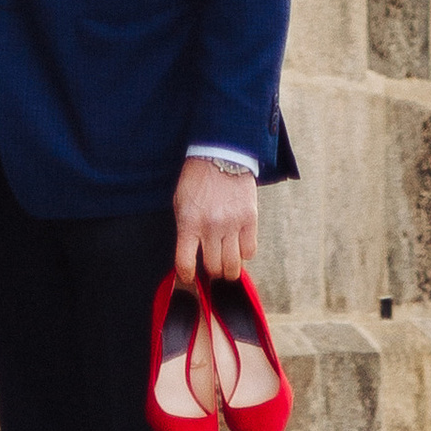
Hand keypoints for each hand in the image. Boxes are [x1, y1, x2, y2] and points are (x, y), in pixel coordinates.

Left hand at [172, 155, 256, 288]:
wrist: (220, 154)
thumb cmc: (197, 180)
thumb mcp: (181, 204)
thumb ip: (184, 231)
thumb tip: (187, 257)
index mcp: (189, 223)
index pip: (185, 264)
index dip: (187, 276)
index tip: (189, 276)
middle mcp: (211, 227)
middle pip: (213, 268)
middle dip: (211, 270)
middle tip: (211, 263)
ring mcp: (232, 224)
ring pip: (233, 266)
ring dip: (229, 268)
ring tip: (226, 260)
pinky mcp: (250, 219)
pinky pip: (250, 252)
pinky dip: (244, 253)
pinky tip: (238, 245)